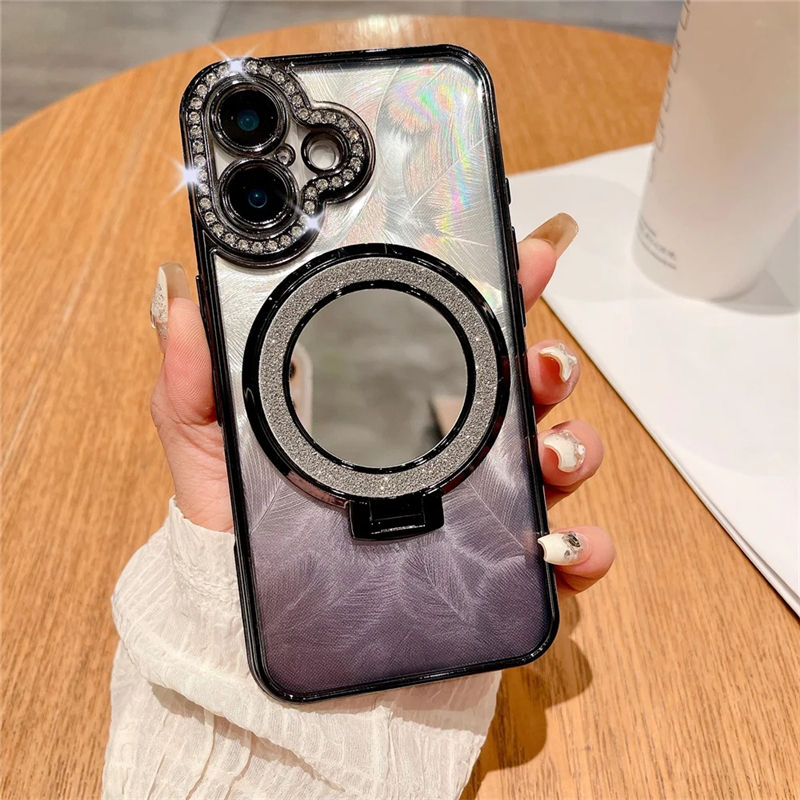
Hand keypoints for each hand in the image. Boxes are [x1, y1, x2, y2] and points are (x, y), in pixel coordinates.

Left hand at [149, 213, 614, 593]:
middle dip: (552, 368)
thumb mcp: (209, 441)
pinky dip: (580, 546)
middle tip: (543, 366)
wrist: (253, 620)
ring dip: (574, 447)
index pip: (460, 338)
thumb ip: (195, 375)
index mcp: (396, 404)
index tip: (528, 261)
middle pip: (525, 390)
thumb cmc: (239, 527)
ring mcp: (476, 504)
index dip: (503, 294)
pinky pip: (554, 553)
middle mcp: (446, 446)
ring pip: (554, 458)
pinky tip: (564, 545)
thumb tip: (181, 297)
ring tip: (552, 455)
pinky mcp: (491, 567)